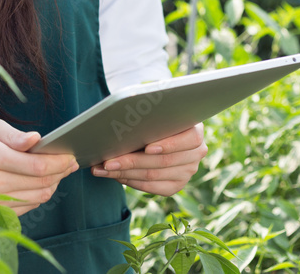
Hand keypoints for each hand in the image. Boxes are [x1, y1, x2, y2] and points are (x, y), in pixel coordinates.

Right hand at [0, 119, 78, 215]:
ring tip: (58, 171)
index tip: (71, 154)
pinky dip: (37, 196)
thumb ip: (11, 134)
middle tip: (70, 161)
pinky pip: (24, 207)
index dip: (58, 161)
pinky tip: (40, 183)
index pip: (35, 165)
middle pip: (39, 182)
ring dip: (52, 184)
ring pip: (36, 197)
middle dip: (60, 172)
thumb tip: (37, 140)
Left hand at [90, 123, 206, 195]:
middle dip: (131, 161)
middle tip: (107, 162)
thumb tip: (121, 116)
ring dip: (124, 173)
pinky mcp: (177, 185)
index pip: (189, 139)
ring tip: (102, 169)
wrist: (156, 129)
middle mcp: (197, 153)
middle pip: (164, 161)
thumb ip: (148, 115)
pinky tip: (116, 176)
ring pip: (154, 175)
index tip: (147, 147)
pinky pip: (152, 187)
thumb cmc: (152, 117)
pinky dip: (131, 182)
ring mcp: (188, 171)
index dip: (168, 145)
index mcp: (196, 130)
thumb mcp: (154, 112)